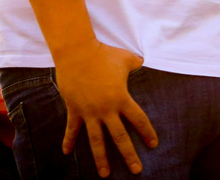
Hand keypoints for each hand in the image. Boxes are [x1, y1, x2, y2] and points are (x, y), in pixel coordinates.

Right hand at [55, 41, 157, 175]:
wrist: (77, 52)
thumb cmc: (103, 54)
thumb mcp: (126, 58)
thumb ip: (136, 64)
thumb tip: (143, 62)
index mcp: (121, 98)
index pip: (139, 120)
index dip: (147, 133)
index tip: (153, 145)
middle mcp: (106, 109)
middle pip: (120, 137)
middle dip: (129, 155)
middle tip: (136, 170)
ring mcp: (89, 112)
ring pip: (96, 141)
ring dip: (101, 158)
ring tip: (105, 174)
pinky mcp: (74, 109)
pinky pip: (72, 129)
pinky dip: (68, 141)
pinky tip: (66, 153)